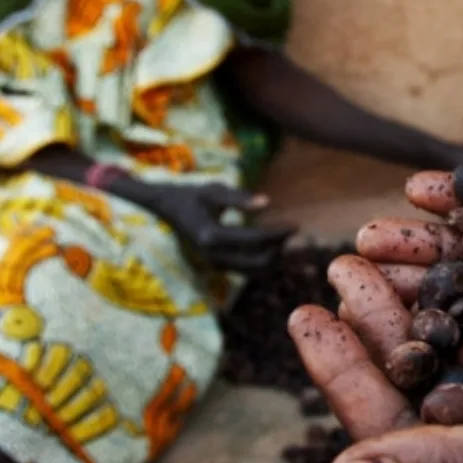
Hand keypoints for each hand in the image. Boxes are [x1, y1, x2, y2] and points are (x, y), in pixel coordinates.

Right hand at [134, 182, 293, 272]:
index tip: (296, 226)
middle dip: (279, 250)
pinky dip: (263, 264)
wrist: (166, 208)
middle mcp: (213, 255)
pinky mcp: (217, 266)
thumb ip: (240, 198)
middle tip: (291, 233)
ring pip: (253, 271)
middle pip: (258, 261)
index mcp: (212, 236)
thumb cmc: (191, 195)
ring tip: (289, 245)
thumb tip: (268, 202)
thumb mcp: (214, 191)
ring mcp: (214, 264)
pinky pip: (246, 270)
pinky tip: (277, 253)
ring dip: (274, 261)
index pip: (255, 240)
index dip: (278, 234)